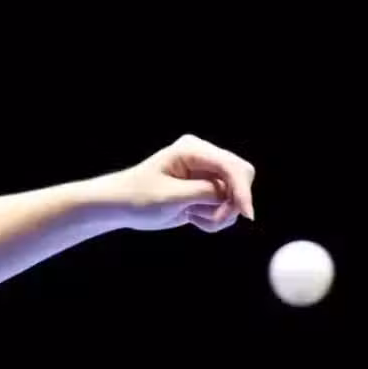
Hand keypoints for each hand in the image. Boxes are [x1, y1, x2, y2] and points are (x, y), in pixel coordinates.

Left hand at [113, 134, 255, 232]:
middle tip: (205, 219)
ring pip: (234, 197)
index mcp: (192, 149)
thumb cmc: (137, 197)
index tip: (246, 215)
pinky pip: (225, 207)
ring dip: (217, 214)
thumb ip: (205, 193)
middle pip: (240, 178)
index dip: (242, 190)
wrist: (121, 206)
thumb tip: (232, 196)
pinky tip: (190, 216)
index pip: (230, 166)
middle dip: (229, 204)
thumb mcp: (171, 196)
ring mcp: (206, 173)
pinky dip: (213, 218)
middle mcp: (203, 157)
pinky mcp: (206, 190)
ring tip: (189, 215)